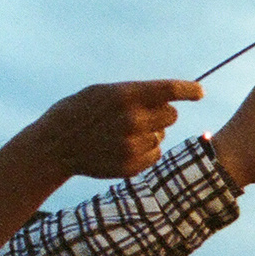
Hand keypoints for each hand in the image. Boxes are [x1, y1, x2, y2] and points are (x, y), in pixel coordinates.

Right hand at [30, 80, 200, 181]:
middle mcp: (132, 120)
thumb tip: (168, 100)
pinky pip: (155, 153)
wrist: (55, 145)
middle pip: (171, 115)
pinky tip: (124, 146)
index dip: (188, 90)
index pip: (168, 90)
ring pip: (161, 135)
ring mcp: (133, 145)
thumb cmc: (79, 112)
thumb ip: (134, 94)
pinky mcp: (132, 165)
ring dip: (150, 132)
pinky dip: (146, 150)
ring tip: (123, 132)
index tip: (199, 92)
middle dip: (162, 113)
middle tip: (142, 114)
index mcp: (125, 95)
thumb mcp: (102, 92)